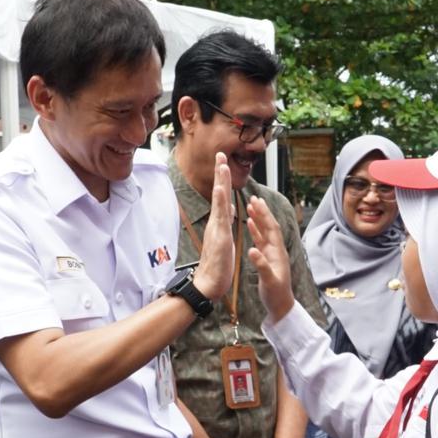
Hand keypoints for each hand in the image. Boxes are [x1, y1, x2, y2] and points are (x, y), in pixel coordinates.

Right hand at [192, 152, 234, 300]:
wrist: (209, 284)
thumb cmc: (217, 265)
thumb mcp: (224, 240)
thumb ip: (224, 224)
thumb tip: (228, 211)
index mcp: (220, 223)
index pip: (223, 197)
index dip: (223, 181)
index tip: (223, 164)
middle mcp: (217, 222)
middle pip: (219, 193)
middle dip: (220, 173)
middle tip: (220, 154)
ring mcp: (217, 228)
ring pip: (219, 200)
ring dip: (220, 181)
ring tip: (221, 164)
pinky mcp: (220, 236)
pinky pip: (221, 215)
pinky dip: (221, 201)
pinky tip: (221, 189)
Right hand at [245, 197, 294, 319]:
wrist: (280, 306)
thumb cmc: (276, 295)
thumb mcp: (269, 281)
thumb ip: (261, 265)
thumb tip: (251, 250)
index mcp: (278, 253)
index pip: (271, 229)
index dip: (264, 215)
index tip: (257, 203)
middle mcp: (276, 250)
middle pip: (269, 226)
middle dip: (262, 212)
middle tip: (254, 198)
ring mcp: (271, 254)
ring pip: (264, 232)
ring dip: (258, 219)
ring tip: (251, 206)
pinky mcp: (266, 258)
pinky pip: (260, 241)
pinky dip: (255, 231)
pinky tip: (250, 224)